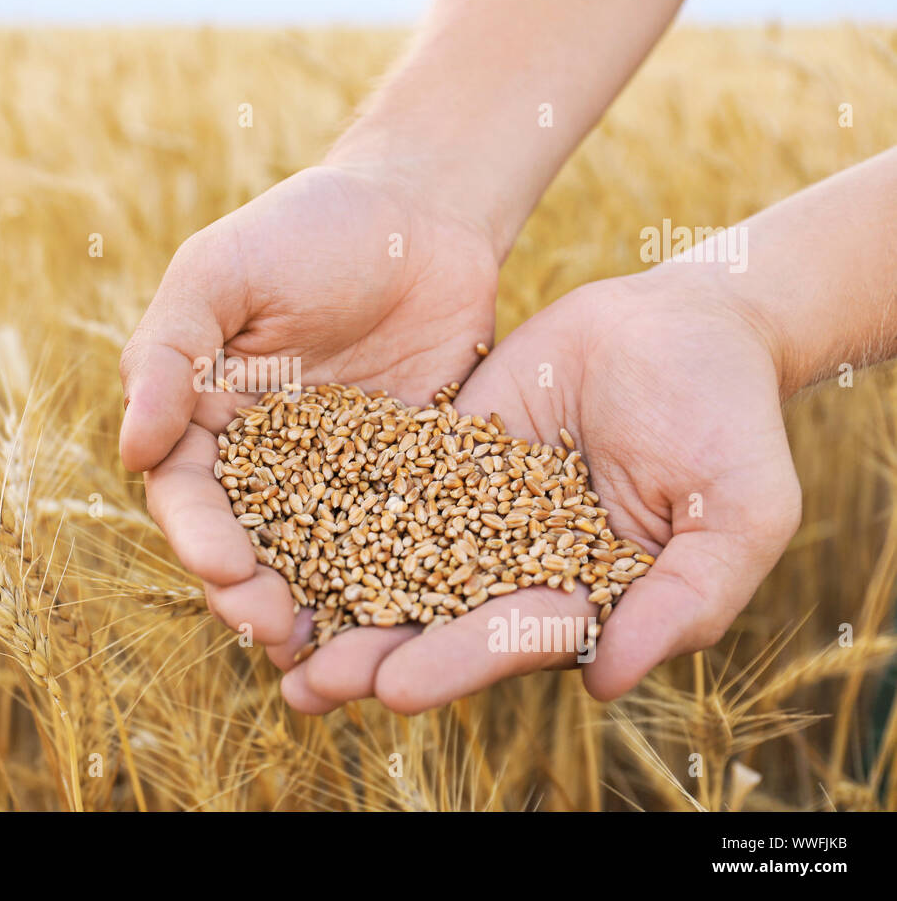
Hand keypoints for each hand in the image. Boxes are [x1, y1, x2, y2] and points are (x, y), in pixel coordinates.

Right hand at [120, 164, 499, 653]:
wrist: (421, 211)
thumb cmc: (306, 229)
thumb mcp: (221, 272)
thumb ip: (169, 353)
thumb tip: (131, 451)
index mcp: (206, 416)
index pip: (189, 493)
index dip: (199, 537)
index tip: (222, 569)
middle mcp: (266, 459)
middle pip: (248, 544)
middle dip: (252, 592)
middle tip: (275, 632)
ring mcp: (339, 475)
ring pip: (318, 558)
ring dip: (316, 608)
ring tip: (329, 655)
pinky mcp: (409, 479)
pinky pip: (398, 539)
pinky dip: (393, 584)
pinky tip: (404, 622)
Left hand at [281, 269, 801, 712]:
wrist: (687, 321)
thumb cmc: (729, 418)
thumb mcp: (739, 514)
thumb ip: (685, 601)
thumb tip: (606, 681)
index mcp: (580, 595)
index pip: (512, 639)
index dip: (456, 663)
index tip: (397, 687)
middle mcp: (514, 563)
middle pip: (436, 615)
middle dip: (373, 650)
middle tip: (308, 683)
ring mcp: (473, 506)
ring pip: (394, 556)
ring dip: (336, 595)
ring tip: (269, 628)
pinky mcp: (442, 452)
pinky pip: (383, 478)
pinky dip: (333, 506)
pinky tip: (276, 528)